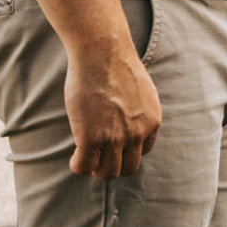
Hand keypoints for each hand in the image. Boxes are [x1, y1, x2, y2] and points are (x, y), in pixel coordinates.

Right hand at [63, 45, 161, 179]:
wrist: (102, 54)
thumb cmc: (116, 66)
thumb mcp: (141, 91)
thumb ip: (138, 110)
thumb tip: (127, 119)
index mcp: (152, 122)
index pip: (142, 152)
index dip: (125, 150)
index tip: (113, 144)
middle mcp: (137, 134)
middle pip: (127, 168)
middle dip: (112, 166)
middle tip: (97, 157)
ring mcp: (115, 138)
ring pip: (107, 173)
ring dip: (95, 169)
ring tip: (85, 158)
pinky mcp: (91, 138)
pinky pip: (84, 166)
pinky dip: (78, 166)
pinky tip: (74, 158)